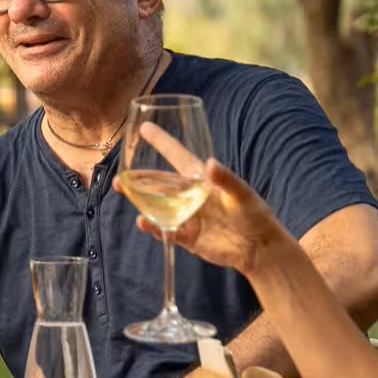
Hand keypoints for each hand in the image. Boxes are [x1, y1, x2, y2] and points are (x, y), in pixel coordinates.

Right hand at [113, 148, 290, 276]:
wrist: (259, 249)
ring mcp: (186, 215)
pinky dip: (153, 226)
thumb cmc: (255, 215)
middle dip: (138, 179)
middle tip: (118, 178)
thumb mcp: (242, 194)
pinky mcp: (187, 236)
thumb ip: (226, 179)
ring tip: (123, 193)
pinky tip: (144, 221)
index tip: (145, 128)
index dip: (162, 142)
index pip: (178, 156)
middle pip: (159, 183)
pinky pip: (165, 230)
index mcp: (202, 179)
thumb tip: (209, 163)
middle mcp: (190, 195)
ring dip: (139, 200)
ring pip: (157, 205)